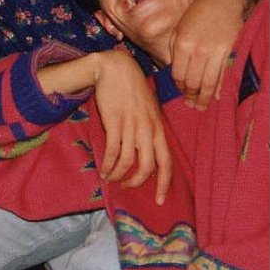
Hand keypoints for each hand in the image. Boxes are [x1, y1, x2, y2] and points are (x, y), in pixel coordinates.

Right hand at [90, 50, 171, 204]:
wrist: (116, 69)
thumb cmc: (132, 89)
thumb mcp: (148, 110)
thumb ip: (150, 130)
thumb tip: (147, 151)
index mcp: (159, 128)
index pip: (166, 162)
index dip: (163, 184)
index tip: (159, 200)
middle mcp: (148, 130)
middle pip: (148, 167)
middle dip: (137, 183)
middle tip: (127, 188)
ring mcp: (131, 126)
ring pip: (128, 161)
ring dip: (119, 175)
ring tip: (111, 178)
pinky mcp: (114, 122)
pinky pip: (113, 151)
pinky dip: (108, 164)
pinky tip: (103, 168)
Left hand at [169, 0, 247, 109]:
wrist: (221, 2)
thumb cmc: (196, 15)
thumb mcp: (178, 30)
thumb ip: (174, 51)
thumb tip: (173, 71)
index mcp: (181, 45)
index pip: (178, 75)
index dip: (179, 87)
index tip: (181, 93)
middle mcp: (197, 50)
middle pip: (193, 82)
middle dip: (191, 96)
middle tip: (191, 106)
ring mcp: (214, 52)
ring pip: (208, 82)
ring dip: (204, 97)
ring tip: (201, 107)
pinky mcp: (229, 52)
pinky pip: (223, 75)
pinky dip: (219, 88)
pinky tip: (216, 97)